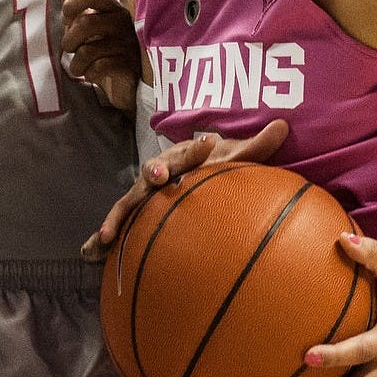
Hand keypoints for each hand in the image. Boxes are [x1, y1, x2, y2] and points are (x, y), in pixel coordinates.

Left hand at [58, 0, 139, 111]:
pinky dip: (89, 74)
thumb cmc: (105, 49)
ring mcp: (128, 44)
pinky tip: (93, 75)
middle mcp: (123, 23)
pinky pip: (99, 67)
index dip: (73, 3)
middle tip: (71, 50)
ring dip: (76, 64)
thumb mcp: (88, 24)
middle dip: (69, 41)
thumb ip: (76, 2)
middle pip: (86, 23)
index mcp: (113, 9)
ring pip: (88, 50)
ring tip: (79, 68)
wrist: (128, 84)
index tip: (66, 18)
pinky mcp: (130, 66)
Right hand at [81, 119, 289, 261]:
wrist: (191, 170)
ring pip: (129, 201)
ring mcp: (144, 193)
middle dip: (154, 172)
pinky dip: (103, 237)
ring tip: (107, 235)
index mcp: (184, 157)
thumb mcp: (235, 157)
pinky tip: (91, 252)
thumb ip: (258, 145)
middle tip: (156, 176)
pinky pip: (119, 224)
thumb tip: (284, 124)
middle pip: (154, 172)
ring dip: (118, 215)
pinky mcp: (136, 212)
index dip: (198, 149)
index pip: (191, 151)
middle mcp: (159, 172)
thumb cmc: (213, 166)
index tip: (209, 143)